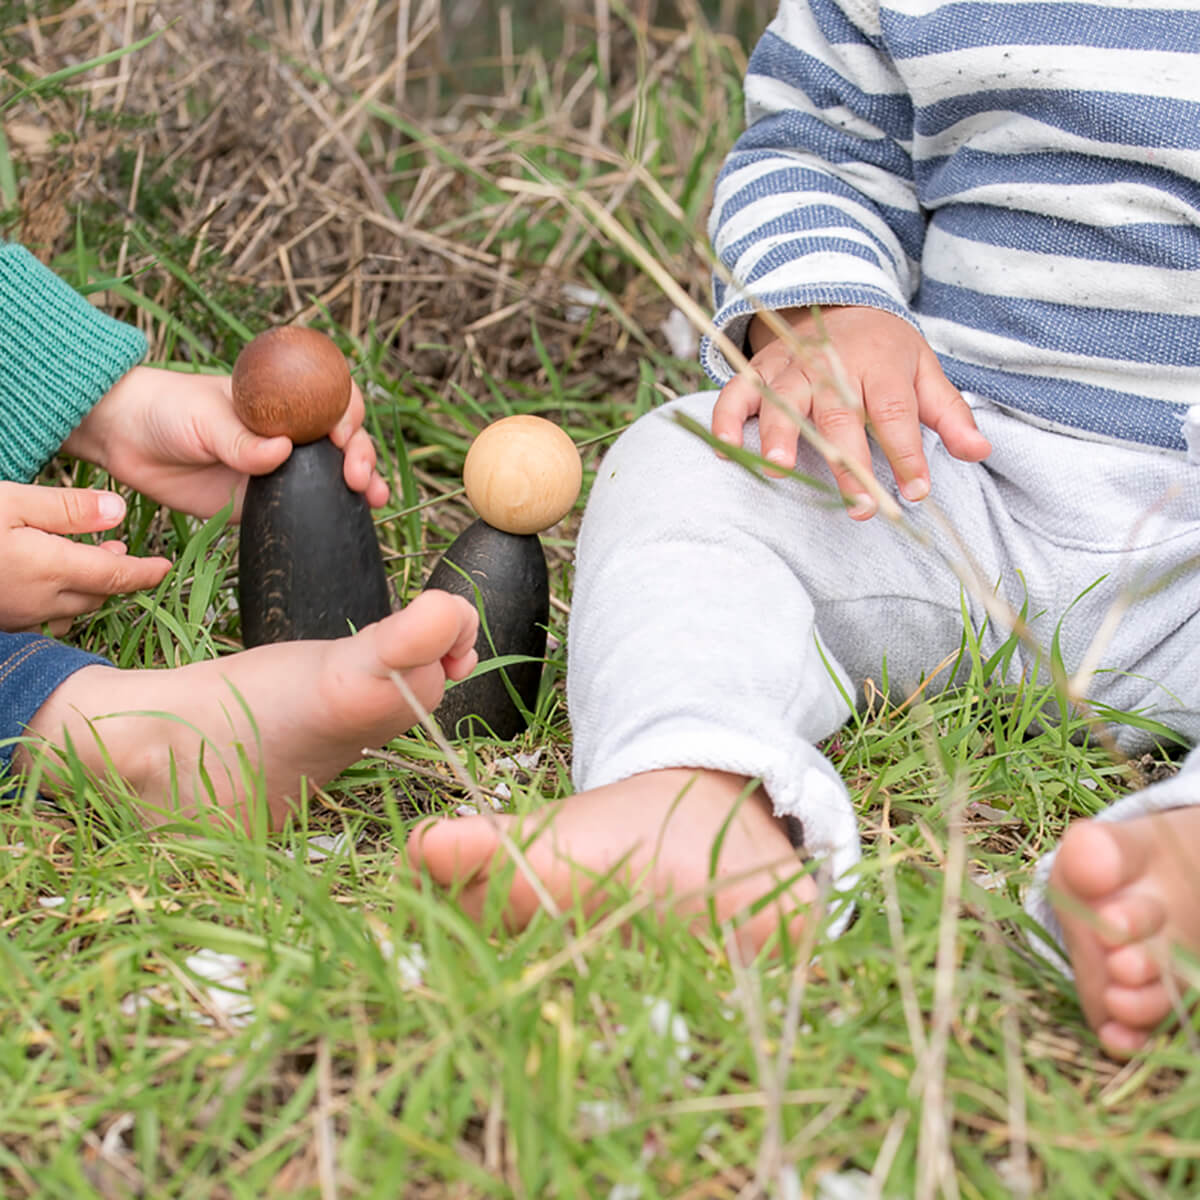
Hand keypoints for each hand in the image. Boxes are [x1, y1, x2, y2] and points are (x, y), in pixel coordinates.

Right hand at [0, 482, 171, 633]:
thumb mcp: (10, 502)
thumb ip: (67, 507)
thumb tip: (118, 510)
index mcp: (51, 570)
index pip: (116, 576)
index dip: (145, 573)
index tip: (166, 568)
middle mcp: (40, 602)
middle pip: (97, 595)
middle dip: (116, 576)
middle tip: (118, 549)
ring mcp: (18, 618)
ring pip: (73, 612)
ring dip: (89, 590)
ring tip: (87, 562)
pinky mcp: (2, 624)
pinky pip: (45, 622)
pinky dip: (61, 604)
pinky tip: (49, 583)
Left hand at [63, 366, 389, 519]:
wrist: (125, 439)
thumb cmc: (167, 409)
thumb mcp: (203, 416)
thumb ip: (239, 439)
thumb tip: (282, 453)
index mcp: (282, 399)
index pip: (333, 399)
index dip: (348, 413)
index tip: (340, 434)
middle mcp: (291, 432)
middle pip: (344, 439)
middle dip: (362, 454)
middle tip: (357, 476)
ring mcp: (282, 469)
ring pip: (334, 475)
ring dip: (362, 485)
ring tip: (373, 499)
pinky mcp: (265, 503)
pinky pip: (305, 510)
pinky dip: (332, 515)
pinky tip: (351, 522)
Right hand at [711, 306, 990, 519]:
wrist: (839, 301)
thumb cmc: (884, 352)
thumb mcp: (924, 371)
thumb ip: (949, 414)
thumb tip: (979, 451)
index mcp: (880, 362)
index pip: (894, 410)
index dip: (905, 452)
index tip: (914, 491)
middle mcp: (832, 362)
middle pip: (838, 414)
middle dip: (847, 461)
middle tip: (858, 505)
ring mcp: (790, 366)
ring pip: (782, 401)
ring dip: (778, 435)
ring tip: (780, 470)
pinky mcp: (758, 370)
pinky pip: (734, 393)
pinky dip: (724, 419)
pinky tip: (723, 451)